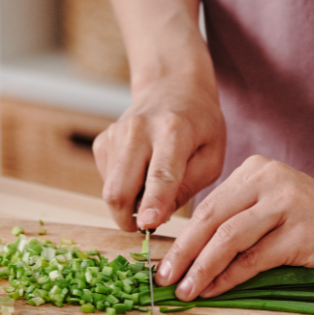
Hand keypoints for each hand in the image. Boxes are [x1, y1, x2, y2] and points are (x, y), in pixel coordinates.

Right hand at [93, 70, 226, 231]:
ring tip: (152, 189)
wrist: (171, 88)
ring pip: (110, 189)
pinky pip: (108, 180)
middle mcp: (138, 130)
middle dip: (127, 219)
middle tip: (145, 227)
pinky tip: (140, 172)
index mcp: (173, 131)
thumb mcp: (212, 156)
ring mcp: (115, 135)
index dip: (153, 202)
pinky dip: (123, 187)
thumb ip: (188, 187)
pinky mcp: (102, 142)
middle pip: (120, 188)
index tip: (147, 225)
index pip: (160, 174)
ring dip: (129, 202)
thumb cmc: (199, 127)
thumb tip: (156, 217)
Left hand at [156, 156, 313, 300]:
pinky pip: (255, 258)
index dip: (181, 237)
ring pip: (229, 238)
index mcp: (254, 170)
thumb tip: (189, 257)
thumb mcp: (271, 205)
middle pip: (211, 219)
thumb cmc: (313, 219)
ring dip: (202, 268)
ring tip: (184, 290)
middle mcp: (267, 181)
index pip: (207, 206)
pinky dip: (230, 276)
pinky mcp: (302, 233)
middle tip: (163, 278)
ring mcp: (286, 205)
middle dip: (183, 252)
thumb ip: (236, 220)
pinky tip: (215, 290)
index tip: (162, 262)